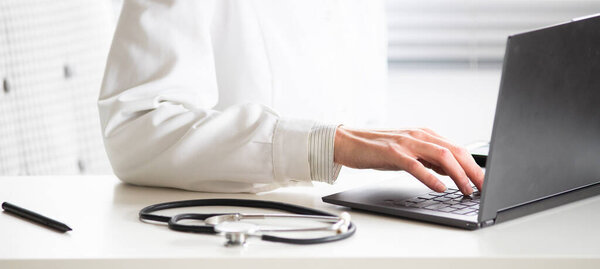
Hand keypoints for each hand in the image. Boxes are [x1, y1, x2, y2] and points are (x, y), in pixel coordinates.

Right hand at [333, 126, 483, 194]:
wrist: (348, 141)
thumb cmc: (377, 149)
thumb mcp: (408, 153)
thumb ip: (428, 160)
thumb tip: (451, 173)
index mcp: (425, 135)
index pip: (458, 150)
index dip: (475, 166)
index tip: (486, 182)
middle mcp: (419, 135)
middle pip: (456, 151)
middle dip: (473, 171)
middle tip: (485, 188)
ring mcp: (406, 143)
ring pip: (441, 156)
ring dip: (458, 174)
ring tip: (467, 190)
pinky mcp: (392, 152)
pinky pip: (416, 165)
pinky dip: (430, 176)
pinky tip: (439, 187)